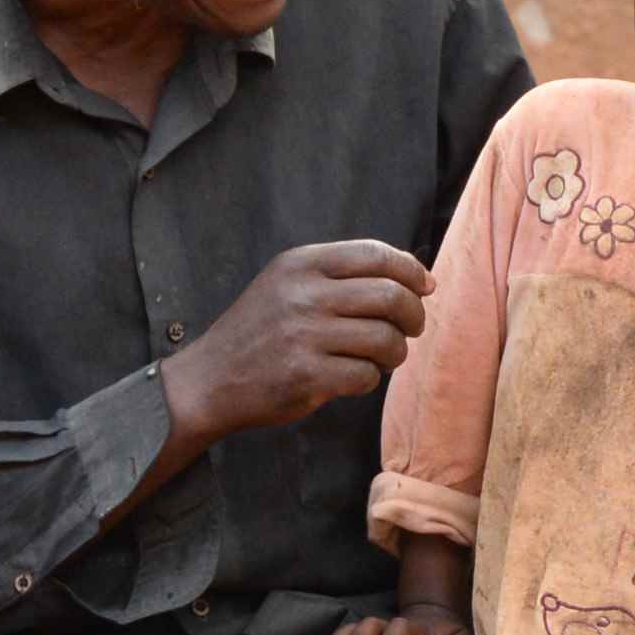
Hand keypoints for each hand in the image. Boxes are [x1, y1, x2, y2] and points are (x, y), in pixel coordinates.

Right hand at [164, 238, 429, 442]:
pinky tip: (353, 377)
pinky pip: (366, 375)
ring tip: (382, 357)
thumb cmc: (261, 332)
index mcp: (301, 263)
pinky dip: (369, 379)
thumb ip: (341, 275)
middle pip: (391, 296)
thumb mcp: (288, 284)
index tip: (425, 287)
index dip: (412, 270)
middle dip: (414, 315)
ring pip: (386, 339)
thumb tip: (417, 278)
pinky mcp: (305, 375)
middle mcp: (303, 293)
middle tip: (411, 329)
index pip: (376, 254)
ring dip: (395, 352)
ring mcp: (303, 335)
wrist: (209, 380)